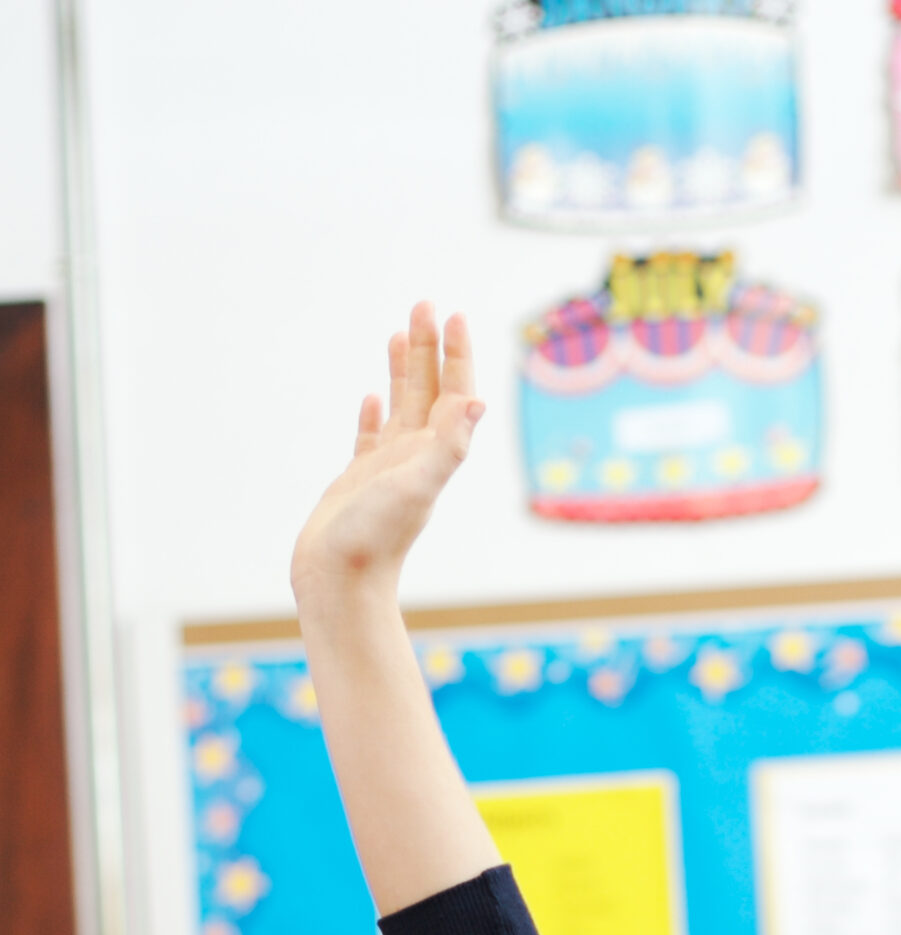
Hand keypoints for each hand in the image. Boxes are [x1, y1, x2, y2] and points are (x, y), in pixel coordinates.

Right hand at [291, 302, 483, 609]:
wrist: (340, 581)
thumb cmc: (376, 537)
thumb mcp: (417, 485)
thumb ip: (449, 445)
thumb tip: (479, 403)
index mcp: (434, 454)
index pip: (454, 393)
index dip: (456, 355)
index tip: (453, 315)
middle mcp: (416, 459)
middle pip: (429, 391)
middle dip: (429, 348)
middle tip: (424, 305)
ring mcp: (387, 470)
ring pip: (401, 408)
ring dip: (405, 372)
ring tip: (400, 335)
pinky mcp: (359, 482)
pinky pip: (370, 438)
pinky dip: (374, 415)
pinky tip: (371, 399)